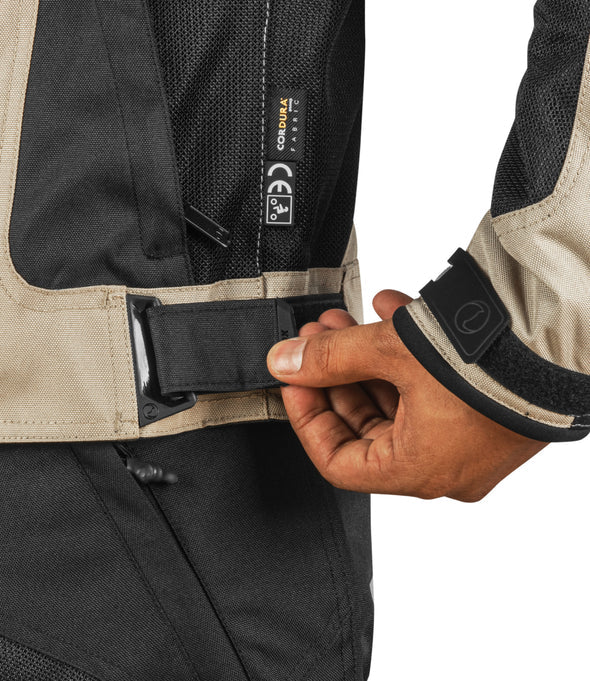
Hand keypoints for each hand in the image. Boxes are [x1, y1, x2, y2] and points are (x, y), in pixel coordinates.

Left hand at [266, 290, 547, 499]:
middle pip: (366, 426)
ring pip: (398, 403)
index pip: (338, 462)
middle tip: (316, 340)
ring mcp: (468, 440)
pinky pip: (430, 390)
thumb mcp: (392, 353)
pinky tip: (391, 312)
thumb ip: (330, 358)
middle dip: (335, 375)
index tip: (293, 381)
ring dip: (366, 360)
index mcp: (418, 471)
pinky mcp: (484, 411)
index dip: (307, 418)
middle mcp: (444, 466)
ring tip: (344, 320)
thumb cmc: (486, 362)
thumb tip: (284, 360)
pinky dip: (405, 354)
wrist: (557, 336)